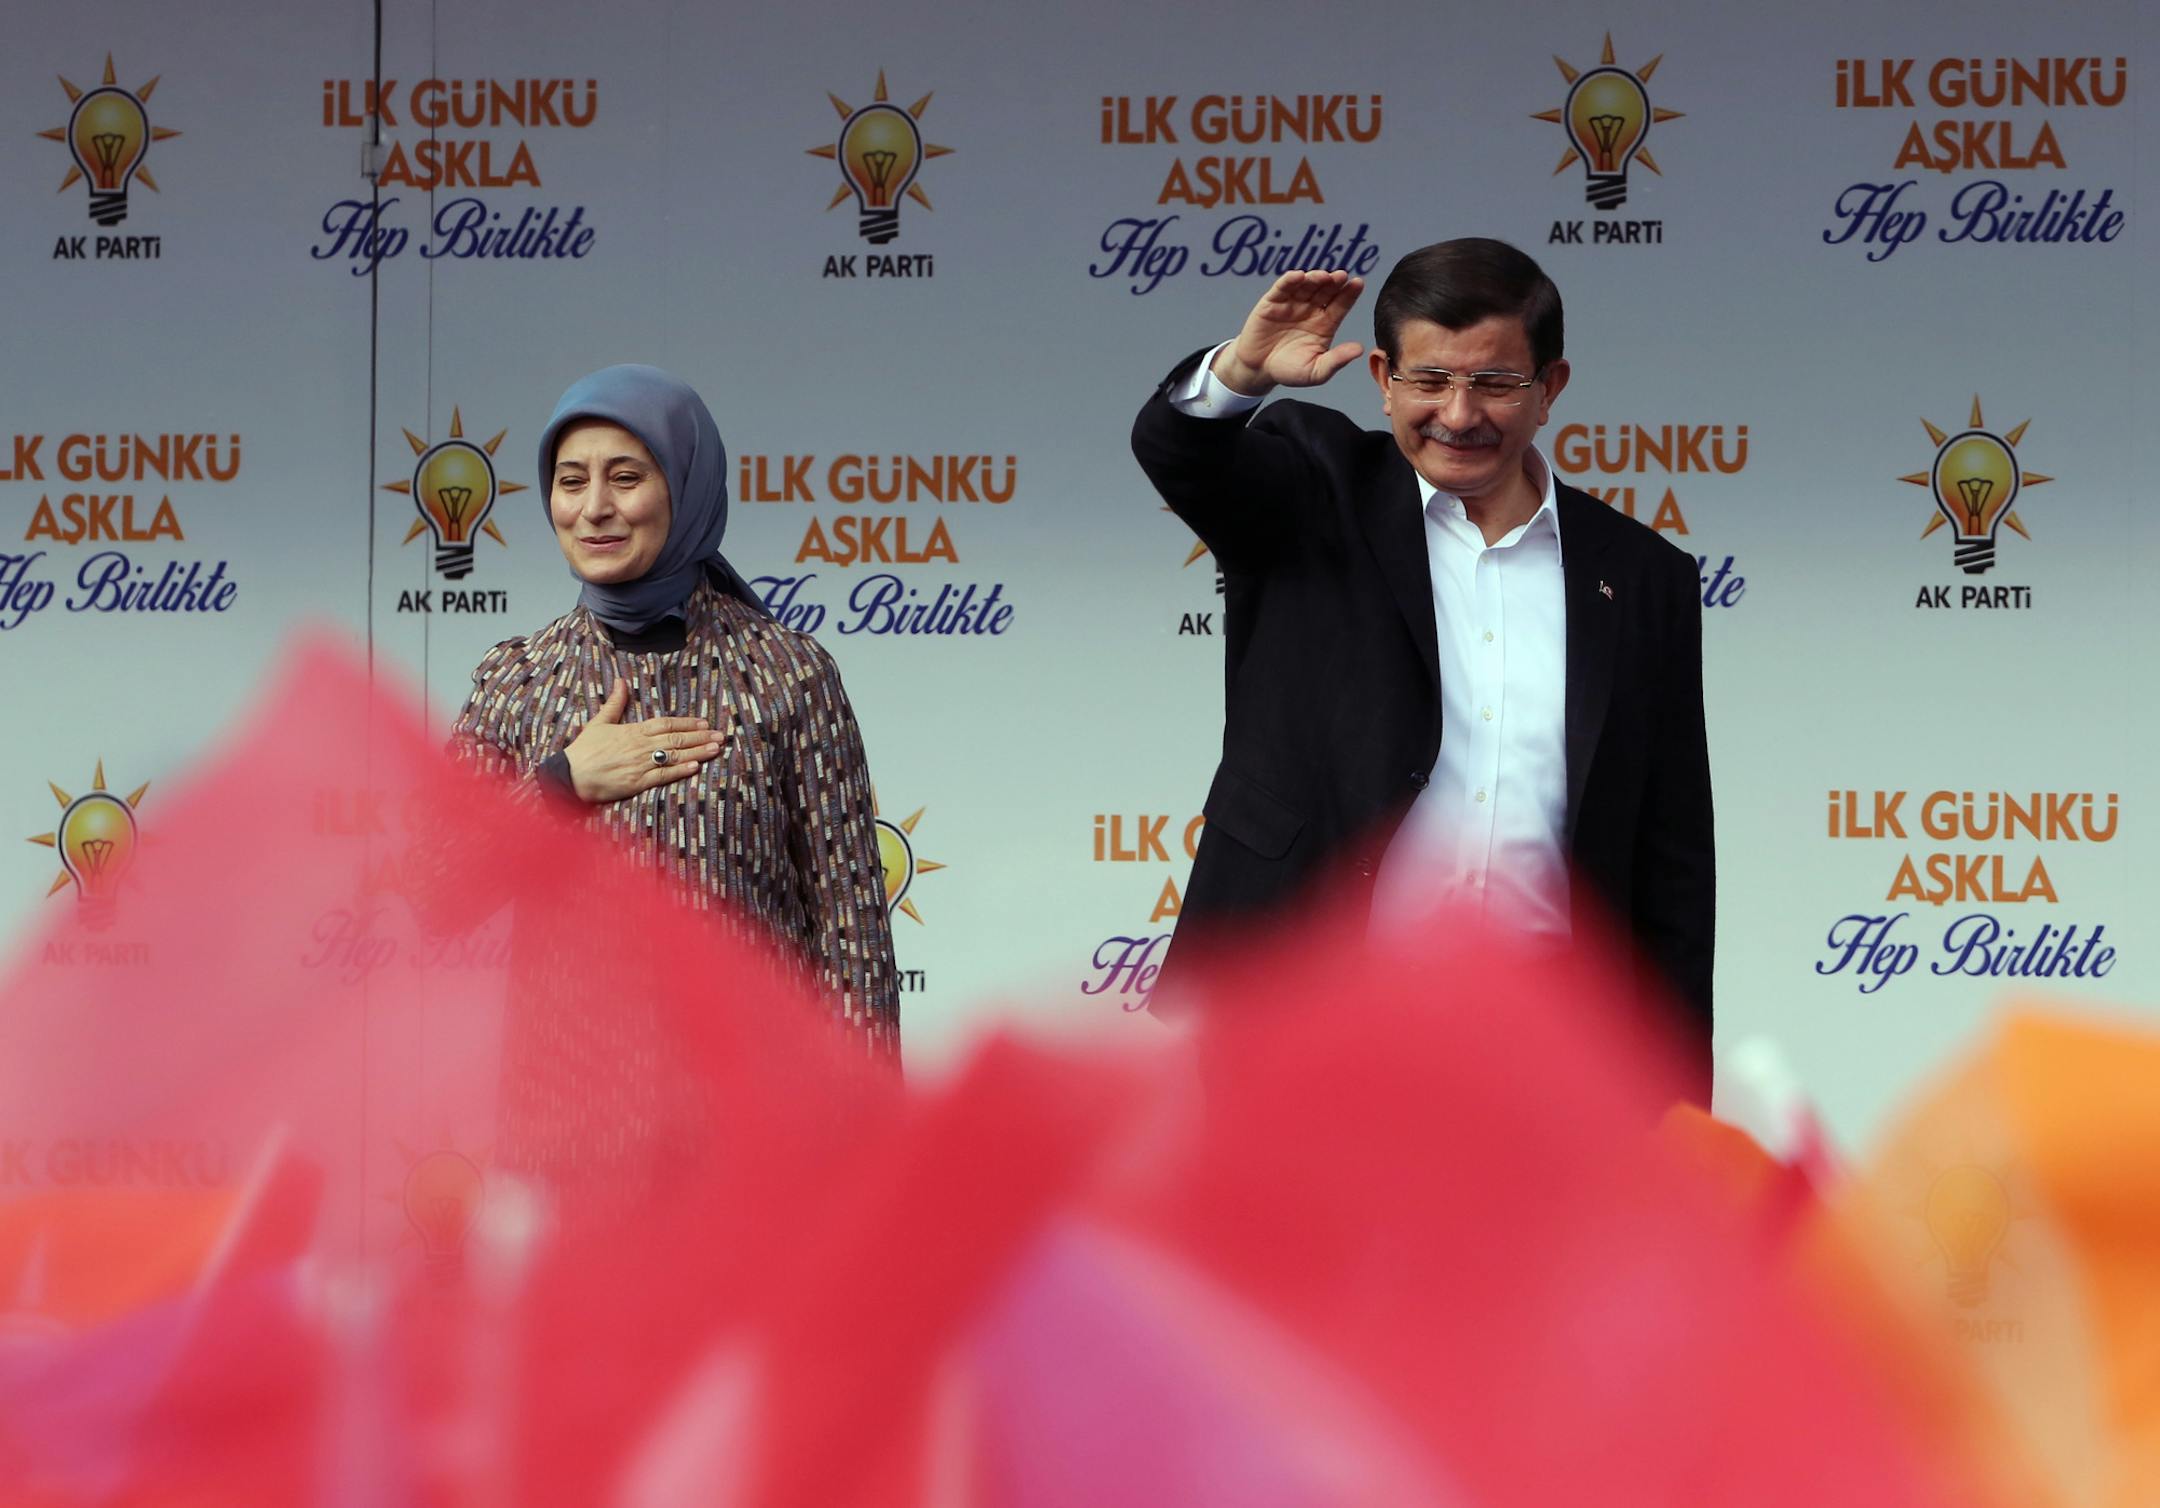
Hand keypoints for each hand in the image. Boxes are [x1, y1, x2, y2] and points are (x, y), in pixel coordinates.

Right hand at [563, 678, 722, 803]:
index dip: (687, 723)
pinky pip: (663, 775)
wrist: (570, 775)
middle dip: (700, 737)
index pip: (666, 724)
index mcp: (633, 731)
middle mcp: (640, 746)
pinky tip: (696, 767)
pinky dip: (680, 771)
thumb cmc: (584, 750)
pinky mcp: (637, 782)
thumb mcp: (599, 722)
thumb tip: (622, 681)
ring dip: (697, 752)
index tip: (704, 723)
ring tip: (716, 749)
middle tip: (720, 735)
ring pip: (674, 756)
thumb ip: (614, 702)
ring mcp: (640, 764)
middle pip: (675, 739)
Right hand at [1212, 270, 1366, 396]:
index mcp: (1325, 323)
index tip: (1358, 283)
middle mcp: (1311, 309)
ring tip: (1323, 276)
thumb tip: (1360, 350)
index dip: (1349, 294)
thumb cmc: (1290, 371)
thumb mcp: (1316, 371)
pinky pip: (1282, 288)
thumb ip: (1337, 360)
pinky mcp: (1272, 302)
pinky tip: (1299, 276)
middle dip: (1334, 282)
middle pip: (1326, 290)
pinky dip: (1290, 280)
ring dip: (1315, 278)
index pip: (1341, 304)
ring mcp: (1292, 303)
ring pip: (1307, 285)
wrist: (1258, 370)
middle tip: (1341, 276)